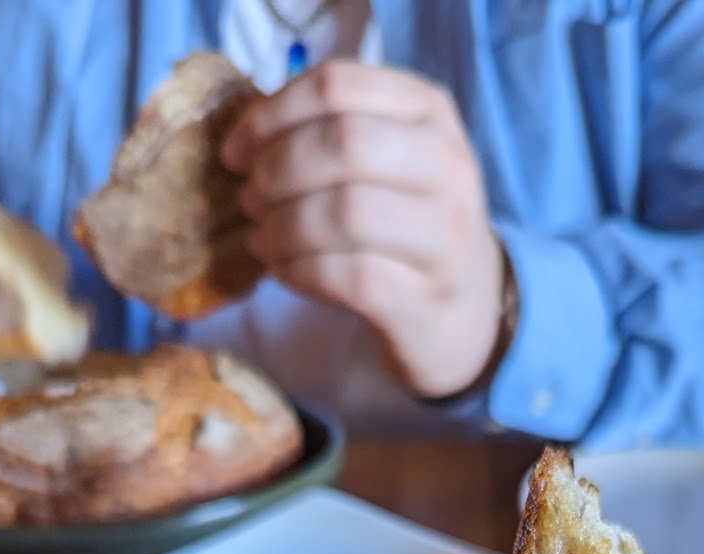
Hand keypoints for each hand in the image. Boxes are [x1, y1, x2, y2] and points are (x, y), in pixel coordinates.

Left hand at [223, 61, 505, 398]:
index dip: (272, 114)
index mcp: (430, 113)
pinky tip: (285, 271)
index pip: (338, 86)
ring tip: (263, 239)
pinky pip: (348, 276)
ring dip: (283, 226)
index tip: (237, 151)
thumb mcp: (389, 162)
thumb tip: (248, 133)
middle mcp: (448, 167)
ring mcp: (444, 238)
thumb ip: (332, 132)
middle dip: (277, 171)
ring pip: (346, 212)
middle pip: (342, 143)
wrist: (465, 316)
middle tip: (251, 200)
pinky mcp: (426, 301)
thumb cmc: (406, 231)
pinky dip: (300, 272)